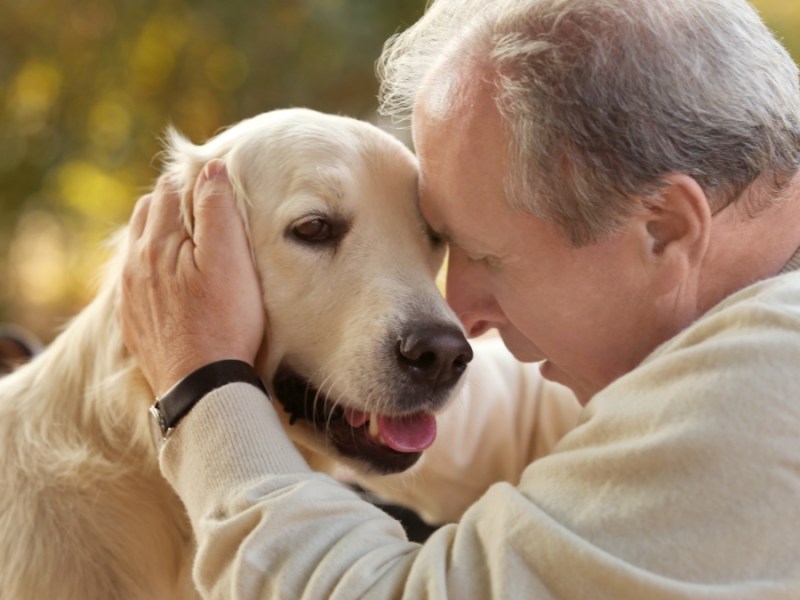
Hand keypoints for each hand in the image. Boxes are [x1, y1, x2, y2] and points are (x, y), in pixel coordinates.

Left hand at [118, 159, 264, 395]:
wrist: (202, 385)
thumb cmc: (224, 321)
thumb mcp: (230, 259)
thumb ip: (218, 208)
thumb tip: (210, 167)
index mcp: (157, 241)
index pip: (169, 189)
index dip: (194, 181)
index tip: (217, 186)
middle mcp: (134, 263)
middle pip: (149, 212)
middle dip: (175, 203)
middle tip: (207, 210)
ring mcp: (130, 293)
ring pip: (139, 244)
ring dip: (161, 232)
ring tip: (191, 241)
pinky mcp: (133, 319)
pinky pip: (136, 278)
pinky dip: (153, 266)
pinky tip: (174, 279)